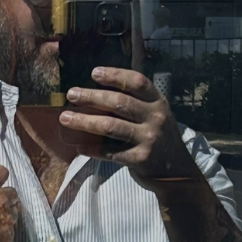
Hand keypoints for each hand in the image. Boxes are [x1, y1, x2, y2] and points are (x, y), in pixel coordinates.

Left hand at [57, 67, 199, 189]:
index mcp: (157, 102)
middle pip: (119, 102)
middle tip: (71, 94)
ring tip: (65, 118)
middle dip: (92, 97)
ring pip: (111, 126)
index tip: (94, 73)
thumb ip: (135, 102)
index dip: (115, 75)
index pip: (137, 82)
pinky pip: (111, 153)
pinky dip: (93, 150)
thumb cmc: (157, 136)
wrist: (175, 169)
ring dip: (85, 121)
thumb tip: (96, 91)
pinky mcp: (140, 159)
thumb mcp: (154, 114)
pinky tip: (79, 147)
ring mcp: (148, 139)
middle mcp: (155, 118)